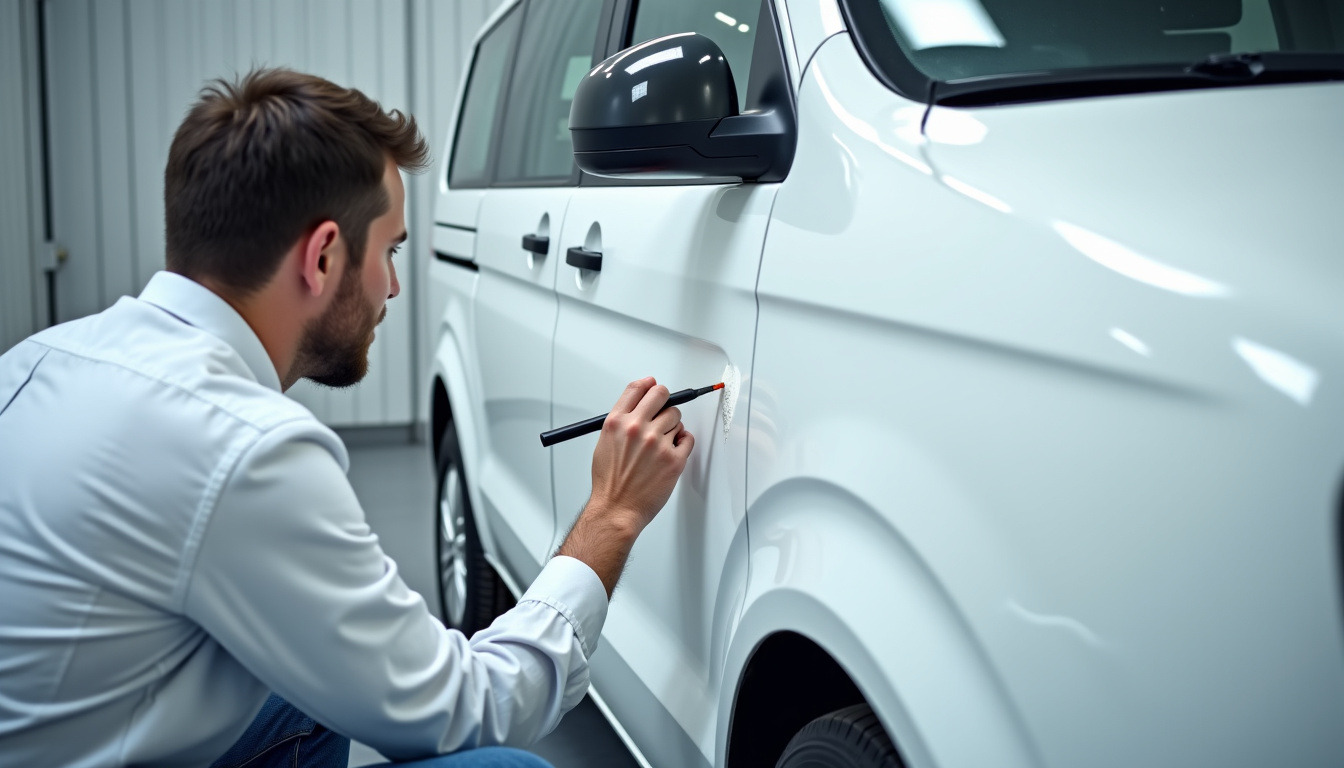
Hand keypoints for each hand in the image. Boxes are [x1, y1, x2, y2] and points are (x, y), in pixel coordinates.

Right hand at [590, 377, 694, 531]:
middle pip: (662, 395)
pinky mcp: (674, 459)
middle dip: (665, 401)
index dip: (648, 385)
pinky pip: (688, 438)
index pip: (637, 388)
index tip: (653, 385)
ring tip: (662, 442)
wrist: (616, 509)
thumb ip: (621, 421)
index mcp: (617, 422)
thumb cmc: (610, 482)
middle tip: (664, 411)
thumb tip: (638, 406)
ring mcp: (657, 443)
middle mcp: (637, 429)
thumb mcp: (604, 442)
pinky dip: (683, 442)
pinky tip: (672, 451)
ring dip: (673, 426)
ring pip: (677, 418)